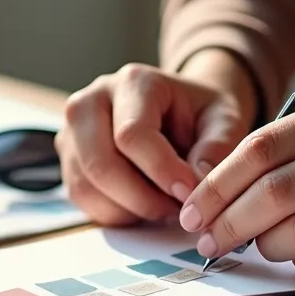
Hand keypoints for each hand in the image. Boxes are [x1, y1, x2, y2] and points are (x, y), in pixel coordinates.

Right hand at [55, 61, 254, 225]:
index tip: (189, 192)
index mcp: (134, 82)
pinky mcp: (69, 158)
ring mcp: (73, 130)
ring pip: (86, 187)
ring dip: (129, 209)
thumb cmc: (200, 114)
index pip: (132, 134)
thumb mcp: (225, 121)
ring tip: (164, 205)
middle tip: (177, 208)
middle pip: (101, 164)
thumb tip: (197, 180)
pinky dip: (115, 213)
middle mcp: (92, 100)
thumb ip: (217, 147)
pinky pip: (82, 199)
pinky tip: (143, 205)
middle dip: (143, 199)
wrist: (179, 110)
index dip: (161, 170)